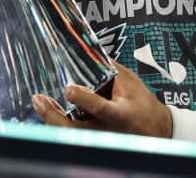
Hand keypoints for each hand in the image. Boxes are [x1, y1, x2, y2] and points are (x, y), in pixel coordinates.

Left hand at [32, 63, 172, 138]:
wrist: (155, 131)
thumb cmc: (143, 106)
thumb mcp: (131, 84)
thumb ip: (111, 70)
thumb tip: (90, 52)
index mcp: (120, 115)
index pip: (100, 108)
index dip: (84, 99)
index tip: (68, 89)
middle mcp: (107, 131)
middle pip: (76, 130)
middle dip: (54, 116)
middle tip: (40, 100)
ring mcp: (99, 140)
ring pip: (69, 136)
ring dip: (51, 119)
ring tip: (40, 102)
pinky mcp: (93, 143)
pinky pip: (71, 136)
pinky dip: (58, 123)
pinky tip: (49, 110)